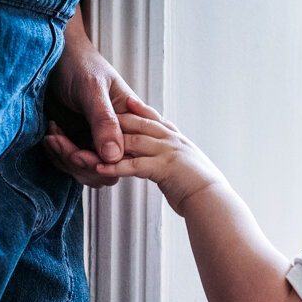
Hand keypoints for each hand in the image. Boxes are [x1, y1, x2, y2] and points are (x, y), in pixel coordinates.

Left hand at [43, 13, 138, 186]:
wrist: (55, 54)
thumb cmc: (79, 62)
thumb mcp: (92, 89)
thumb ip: (104, 121)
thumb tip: (114, 157)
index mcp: (128, 121)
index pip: (123, 158)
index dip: (99, 163)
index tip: (77, 154)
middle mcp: (114, 133)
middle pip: (104, 170)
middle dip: (78, 163)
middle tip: (57, 139)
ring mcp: (94, 138)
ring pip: (86, 169)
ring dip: (64, 159)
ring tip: (51, 135)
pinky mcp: (77, 140)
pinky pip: (70, 162)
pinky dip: (57, 155)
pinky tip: (49, 135)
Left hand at [93, 98, 225, 214]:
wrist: (213, 200)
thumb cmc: (201, 188)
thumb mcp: (188, 166)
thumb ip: (175, 158)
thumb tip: (168, 159)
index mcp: (177, 138)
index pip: (155, 117)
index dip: (140, 108)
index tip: (127, 101)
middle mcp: (172, 141)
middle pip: (139, 123)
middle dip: (116, 120)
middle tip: (95, 117)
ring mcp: (168, 152)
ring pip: (133, 141)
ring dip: (109, 143)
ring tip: (88, 143)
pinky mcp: (163, 168)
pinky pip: (134, 165)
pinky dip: (115, 167)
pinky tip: (99, 168)